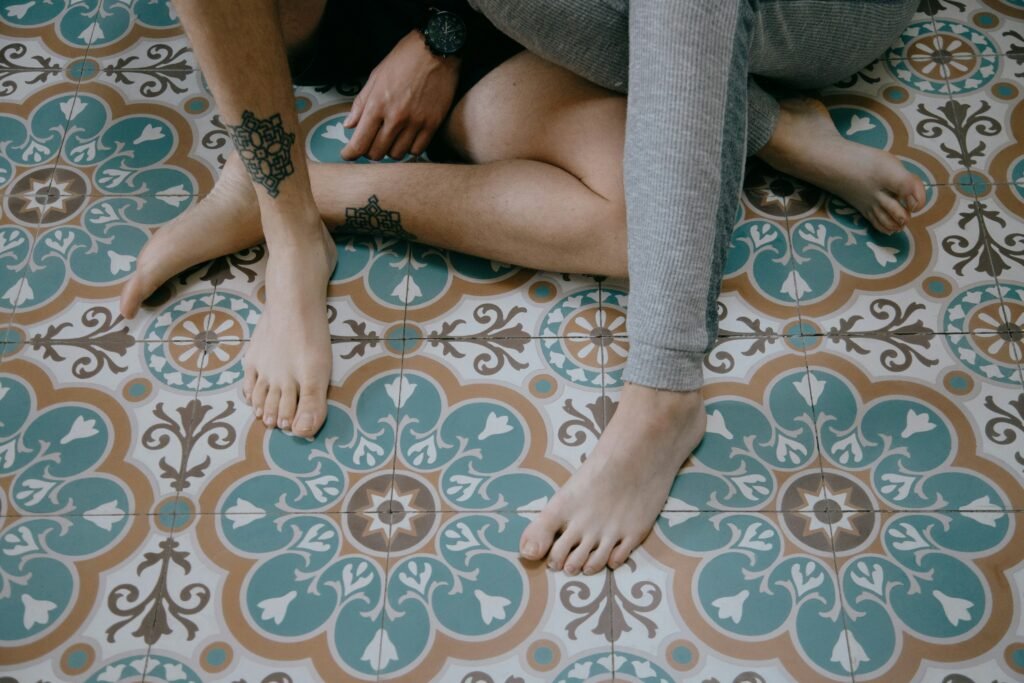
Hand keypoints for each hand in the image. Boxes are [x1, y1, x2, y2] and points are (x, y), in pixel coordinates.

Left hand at [342, 29, 459, 160]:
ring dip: (390, 151)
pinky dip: (409, 149)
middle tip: (371, 143)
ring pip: (397, 154)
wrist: (436, 50)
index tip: (347, 155)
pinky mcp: (432, 124)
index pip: (359, 142)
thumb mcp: (376, 77)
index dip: (350, 154)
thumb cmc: (404, 60)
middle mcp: (395, 117)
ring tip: (390, 140)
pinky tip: (407, 140)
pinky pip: (417, 150)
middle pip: (377, 153)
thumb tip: (349, 125)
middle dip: (369, 152)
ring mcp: (416, 122)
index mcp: (377, 105)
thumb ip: (361, 104)